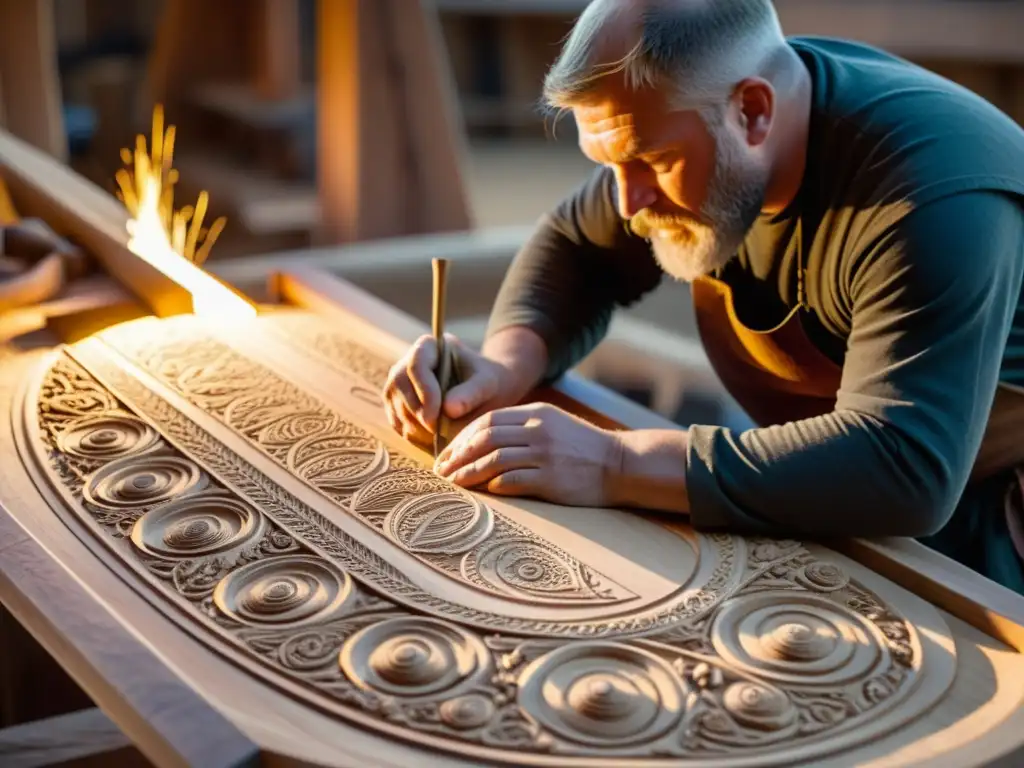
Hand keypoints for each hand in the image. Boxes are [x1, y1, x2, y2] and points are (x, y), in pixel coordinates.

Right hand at [382, 333, 522, 445]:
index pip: (416, 364)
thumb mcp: (488, 384)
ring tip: (440, 438)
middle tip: (438, 433)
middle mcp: (407, 362)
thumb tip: (449, 409)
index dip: (424, 391)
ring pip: (395, 406)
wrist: (485, 392)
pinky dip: (413, 436)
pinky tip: (434, 442)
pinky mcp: (397, 406)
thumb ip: (472, 393)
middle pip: (399, 386)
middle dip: (417, 413)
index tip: (437, 417)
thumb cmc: (488, 382)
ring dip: (415, 428)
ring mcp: (398, 384)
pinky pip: (397, 423)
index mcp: (429, 346)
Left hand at [433, 403, 623, 506]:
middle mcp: (538, 430)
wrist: (620, 465)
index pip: (488, 420)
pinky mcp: (551, 479)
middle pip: (485, 438)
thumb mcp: (554, 425)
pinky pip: (511, 481)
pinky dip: (492, 485)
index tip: (448, 454)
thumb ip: (522, 428)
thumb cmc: (583, 448)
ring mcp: (545, 454)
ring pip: (493, 459)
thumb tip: (482, 442)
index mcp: (537, 414)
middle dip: (458, 455)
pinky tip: (482, 492)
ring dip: (468, 472)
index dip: (462, 437)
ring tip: (454, 484)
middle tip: (442, 471)